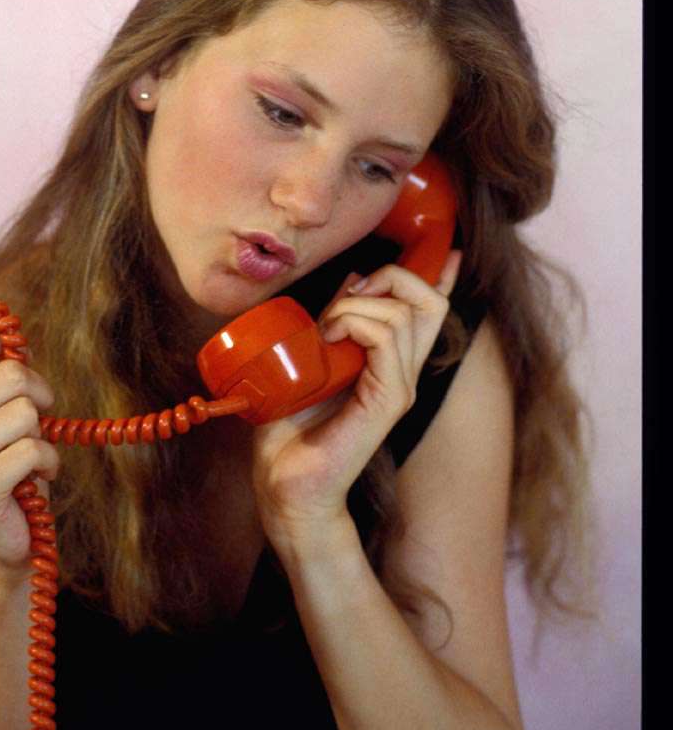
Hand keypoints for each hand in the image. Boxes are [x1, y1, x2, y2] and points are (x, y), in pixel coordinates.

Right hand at [0, 289, 59, 568]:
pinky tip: (34, 477)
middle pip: (11, 375)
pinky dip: (48, 462)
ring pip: (25, 413)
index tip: (10, 373)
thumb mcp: (0, 396)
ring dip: (43, 434)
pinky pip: (32, 451)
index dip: (5, 349)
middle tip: (33, 421)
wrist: (9, 527)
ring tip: (29, 452)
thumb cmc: (9, 452)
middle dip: (38, 395)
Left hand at [252, 251, 461, 549]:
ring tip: (324, 328)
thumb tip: (352, 278)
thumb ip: (335, 320)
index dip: (441, 277)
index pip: (430, 313)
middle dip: (392, 276)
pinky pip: (384, 339)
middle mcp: (403, 372)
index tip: (447, 249)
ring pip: (401, 314)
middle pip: (427, 301)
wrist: (283, 480)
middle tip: (349, 293)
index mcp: (390, 362)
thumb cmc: (290, 424)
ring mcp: (399, 387)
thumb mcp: (310, 354)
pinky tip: (328, 339)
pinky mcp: (387, 401)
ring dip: (355, 305)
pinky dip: (353, 323)